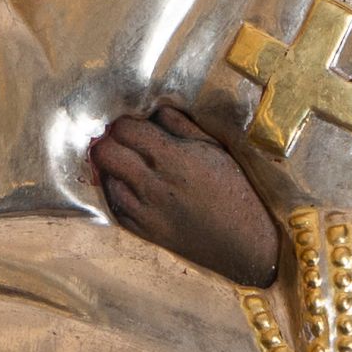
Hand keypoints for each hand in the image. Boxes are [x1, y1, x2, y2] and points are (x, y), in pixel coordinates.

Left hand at [91, 96, 284, 287]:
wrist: (246, 243)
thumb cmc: (237, 191)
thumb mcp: (216, 149)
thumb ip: (181, 126)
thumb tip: (155, 108)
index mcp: (172, 157)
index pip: (125, 129)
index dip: (123, 121)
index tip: (130, 121)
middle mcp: (152, 184)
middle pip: (105, 152)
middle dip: (108, 140)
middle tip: (120, 139)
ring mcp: (144, 210)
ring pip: (104, 178)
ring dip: (111, 167)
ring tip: (126, 163)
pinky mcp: (143, 231)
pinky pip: (114, 206)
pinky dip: (117, 192)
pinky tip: (130, 187)